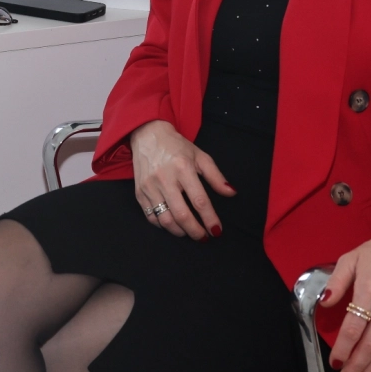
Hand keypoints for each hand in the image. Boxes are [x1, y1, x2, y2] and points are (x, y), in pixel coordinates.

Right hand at [128, 119, 234, 240]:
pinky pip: (151, 217)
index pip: (199, 200)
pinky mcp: (139, 192)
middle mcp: (164, 178)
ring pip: (165, 220)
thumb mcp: (200, 156)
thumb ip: (216, 176)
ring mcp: (149, 187)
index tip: (217, 230)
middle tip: (204, 238)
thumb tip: (231, 193)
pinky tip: (172, 224)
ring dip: (179, 232)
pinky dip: (163, 225)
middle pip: (181, 215)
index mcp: (183, 168)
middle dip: (195, 231)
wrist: (147, 134)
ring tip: (188, 232)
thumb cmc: (176, 146)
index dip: (209, 218)